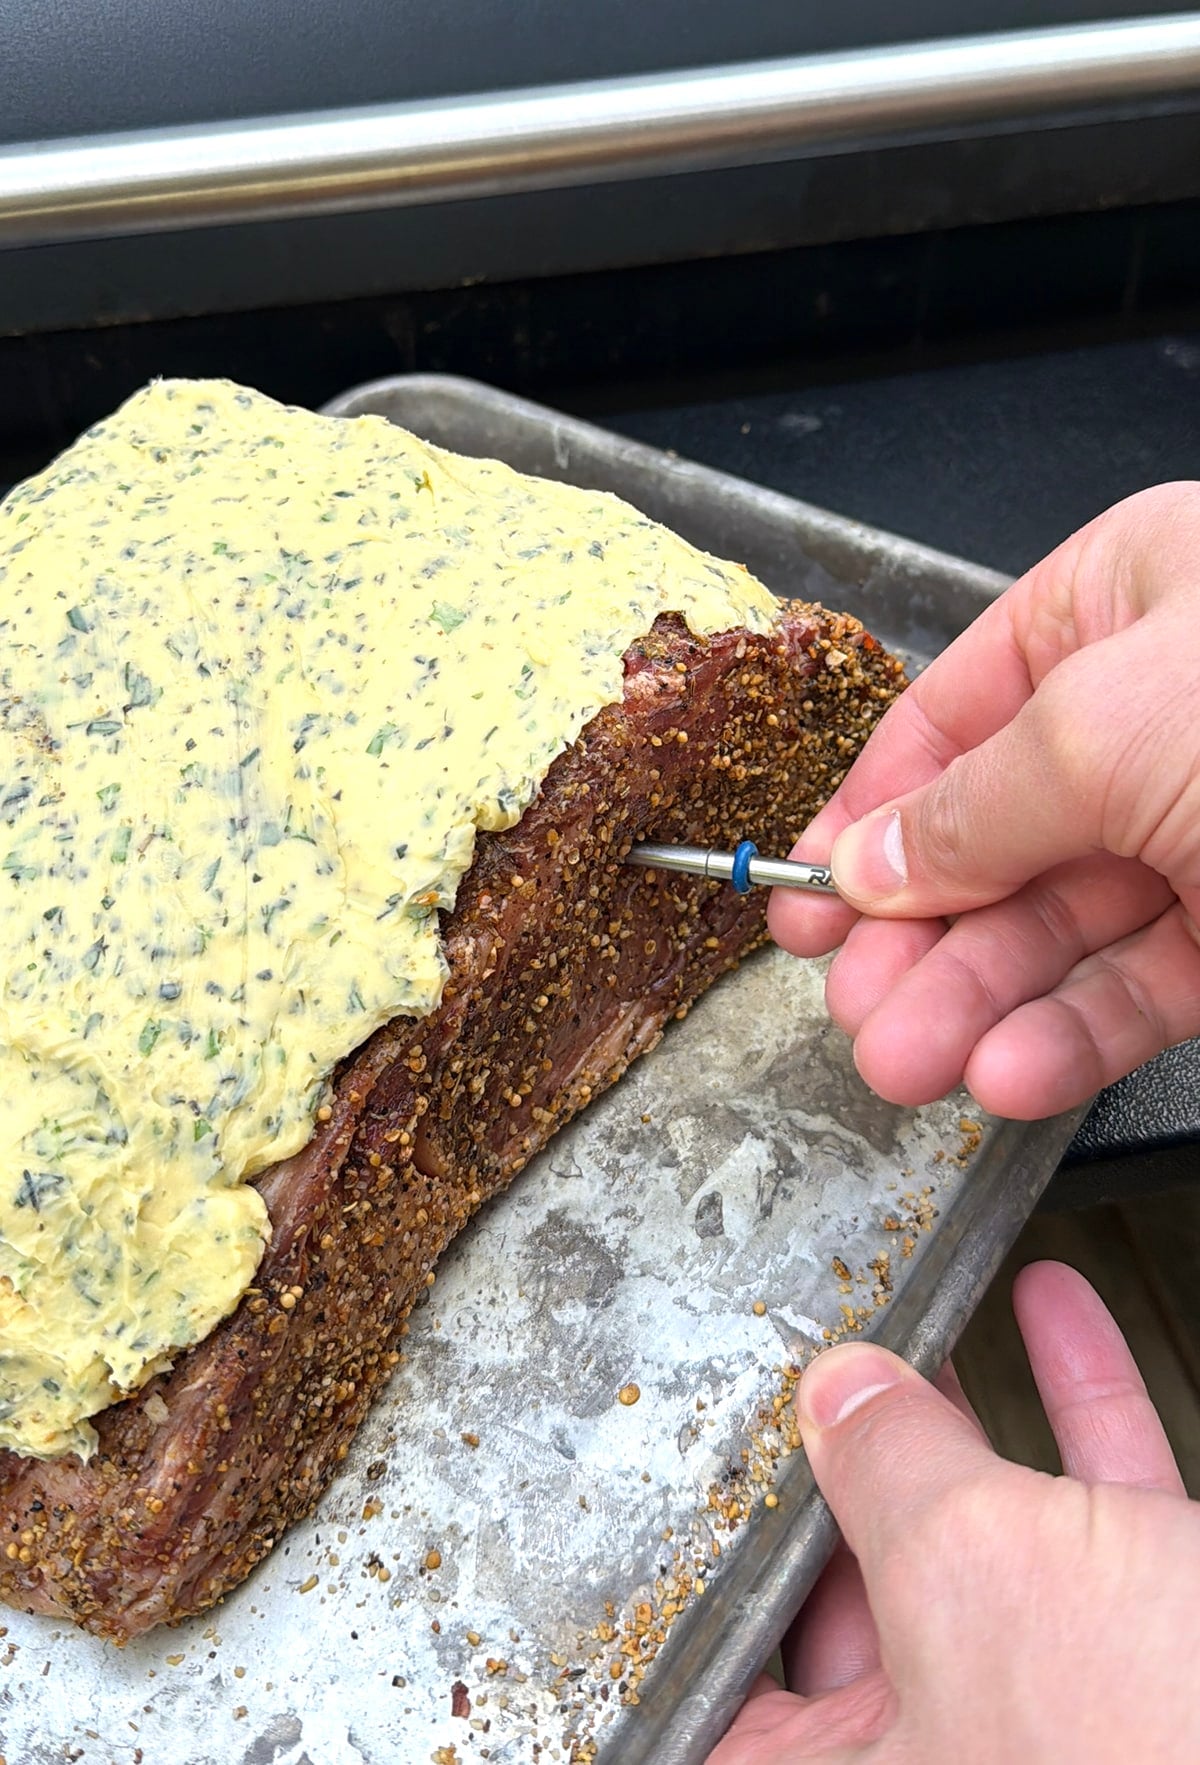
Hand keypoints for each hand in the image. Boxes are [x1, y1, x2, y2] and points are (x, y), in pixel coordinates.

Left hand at [707, 1262, 1199, 1764]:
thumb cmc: (1153, 1755)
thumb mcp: (979, 1578)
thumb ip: (887, 1472)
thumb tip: (840, 1395)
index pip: (733, 1692)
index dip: (720, 1571)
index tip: (723, 1472)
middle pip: (854, 1598)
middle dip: (848, 1466)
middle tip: (828, 1375)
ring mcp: (1055, 1728)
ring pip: (987, 1544)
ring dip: (963, 1413)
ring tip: (929, 1323)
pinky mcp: (1154, 1673)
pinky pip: (1095, 1523)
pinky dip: (1077, 1410)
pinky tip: (1056, 1313)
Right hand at [769, 482, 1199, 1116]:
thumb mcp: (1108, 729)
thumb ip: (970, 806)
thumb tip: (867, 863)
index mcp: (1124, 604)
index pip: (953, 712)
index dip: (867, 810)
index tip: (801, 893)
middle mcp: (1159, 716)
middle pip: (994, 834)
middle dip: (915, 931)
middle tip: (852, 1007)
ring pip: (1058, 925)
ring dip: (974, 1000)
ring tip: (904, 1064)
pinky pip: (1138, 987)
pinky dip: (1067, 1037)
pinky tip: (1006, 1074)